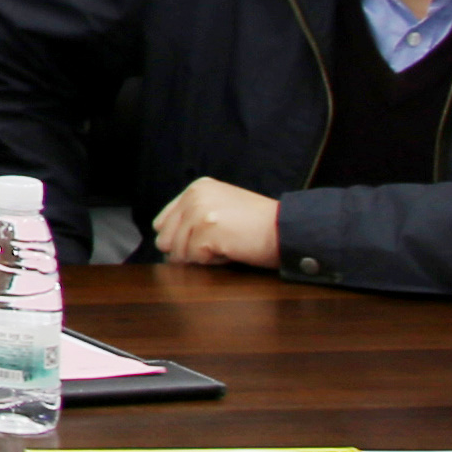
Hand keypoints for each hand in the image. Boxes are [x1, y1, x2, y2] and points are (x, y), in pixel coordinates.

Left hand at [155, 178, 282, 269]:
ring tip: (228, 245)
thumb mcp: (221, 210)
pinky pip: (195, 259)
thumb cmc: (259, 226)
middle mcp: (193, 196)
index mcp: (196, 189)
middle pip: (165, 239)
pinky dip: (213, 262)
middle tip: (220, 244)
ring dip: (203, 257)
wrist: (288, 229)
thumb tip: (165, 247)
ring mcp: (199, 212)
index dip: (180, 240)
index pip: (163, 224)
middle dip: (189, 251)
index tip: (207, 241)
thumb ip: (192, 218)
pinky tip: (232, 251)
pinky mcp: (207, 230)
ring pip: (179, 252)